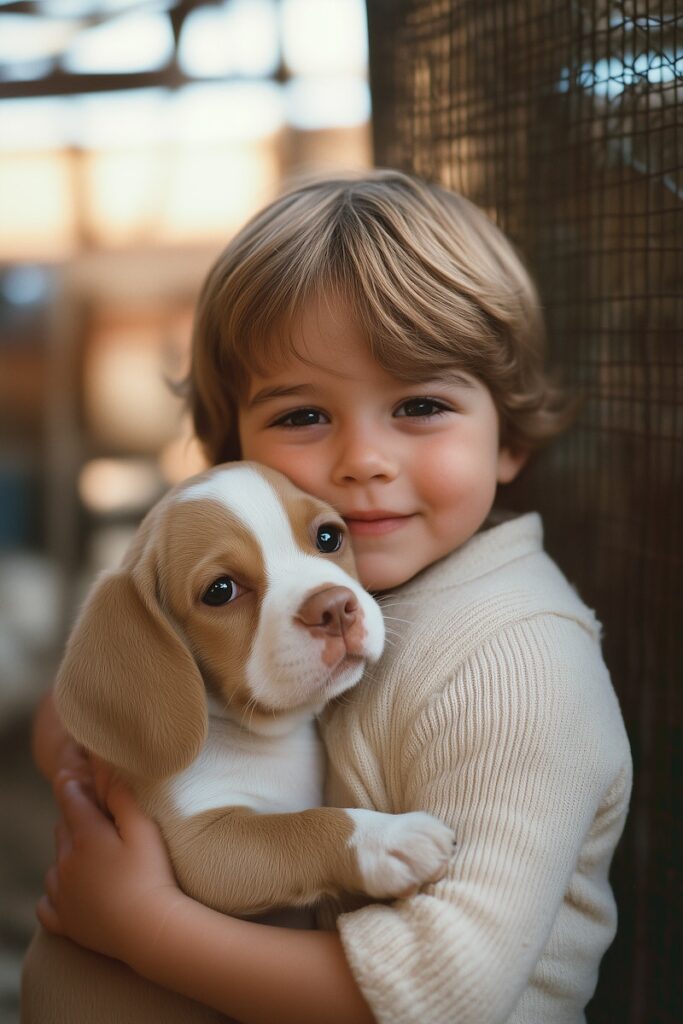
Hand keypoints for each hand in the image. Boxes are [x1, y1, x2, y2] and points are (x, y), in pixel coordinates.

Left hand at [37, 772, 187, 969]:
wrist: (149, 929)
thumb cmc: (152, 874)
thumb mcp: (144, 828)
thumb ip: (122, 796)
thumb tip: (105, 768)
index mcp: (85, 837)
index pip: (70, 800)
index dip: (71, 785)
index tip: (70, 775)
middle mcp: (65, 863)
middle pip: (62, 829)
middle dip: (73, 819)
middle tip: (93, 817)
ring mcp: (62, 894)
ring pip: (54, 864)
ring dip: (66, 854)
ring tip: (88, 856)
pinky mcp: (64, 922)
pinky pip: (46, 903)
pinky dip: (55, 893)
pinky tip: (70, 891)